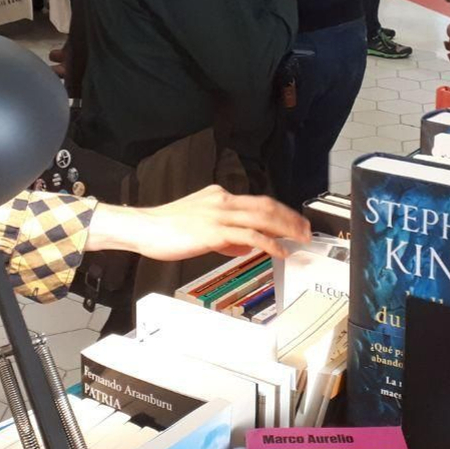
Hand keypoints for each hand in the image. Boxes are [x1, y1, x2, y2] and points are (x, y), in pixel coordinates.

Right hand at [88, 185, 308, 259]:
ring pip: (262, 218)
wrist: (143, 228)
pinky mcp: (214, 231)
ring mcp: (218, 214)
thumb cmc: (165, 228)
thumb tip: (246, 245)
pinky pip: (249, 236)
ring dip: (286, 229)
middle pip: (266, 206)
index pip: (257, 201)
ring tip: (299, 240)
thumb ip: (225, 234)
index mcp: (219, 196)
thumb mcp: (200, 226)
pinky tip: (278, 251)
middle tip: (306, 230)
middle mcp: (222, 201)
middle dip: (290, 218)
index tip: (294, 221)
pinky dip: (269, 243)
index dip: (279, 211)